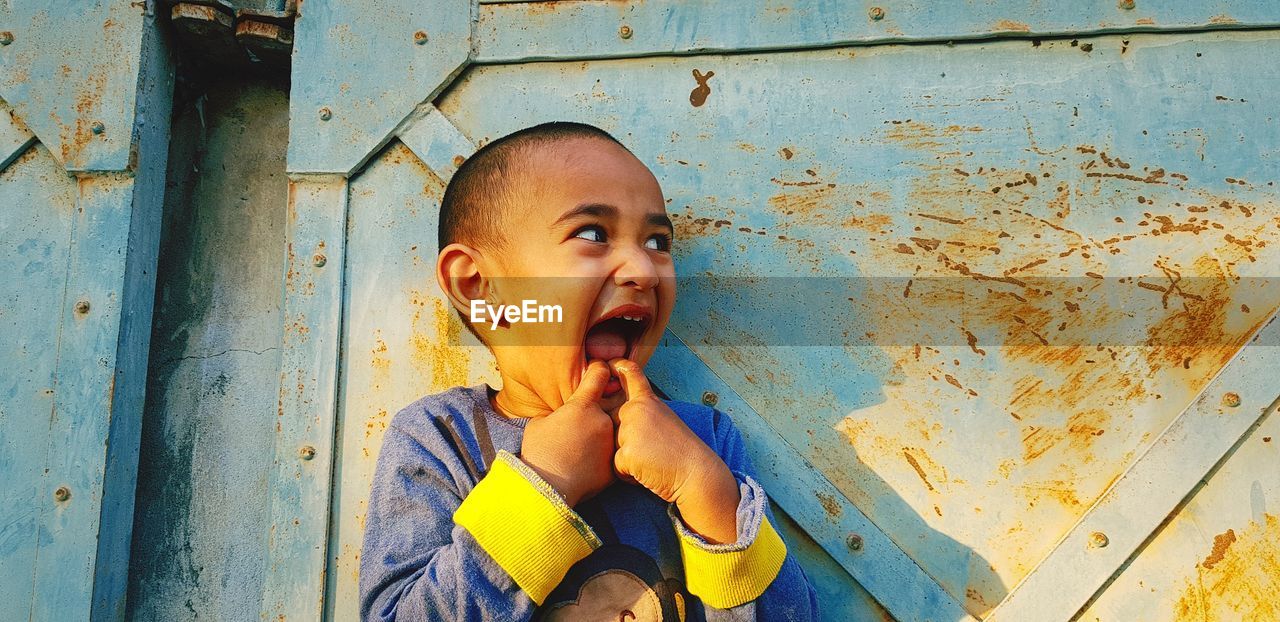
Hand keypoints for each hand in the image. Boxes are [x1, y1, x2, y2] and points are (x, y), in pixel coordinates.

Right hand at [520, 360, 616, 506]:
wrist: (547, 486)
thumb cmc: (539, 452)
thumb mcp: (538, 423)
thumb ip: (556, 414)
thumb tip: (559, 416)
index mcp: (582, 405)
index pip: (598, 376)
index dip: (598, 370)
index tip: (598, 371)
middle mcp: (601, 419)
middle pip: (601, 411)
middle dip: (589, 418)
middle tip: (572, 434)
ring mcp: (610, 443)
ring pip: (605, 435)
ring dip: (595, 440)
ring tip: (576, 454)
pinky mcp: (613, 465)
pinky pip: (608, 456)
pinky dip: (598, 460)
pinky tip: (583, 468)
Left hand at [608, 359, 740, 543]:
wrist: (696, 473)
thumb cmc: (683, 451)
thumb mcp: (665, 419)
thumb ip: (645, 413)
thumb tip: (624, 413)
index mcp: (647, 401)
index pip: (631, 376)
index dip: (619, 366)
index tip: (611, 363)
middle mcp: (635, 411)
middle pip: (615, 423)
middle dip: (627, 440)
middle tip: (654, 449)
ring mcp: (629, 431)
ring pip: (614, 446)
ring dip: (628, 458)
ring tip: (652, 460)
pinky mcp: (625, 453)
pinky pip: (617, 466)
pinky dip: (629, 474)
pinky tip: (648, 472)